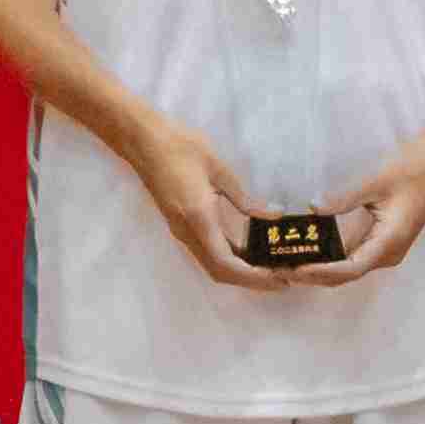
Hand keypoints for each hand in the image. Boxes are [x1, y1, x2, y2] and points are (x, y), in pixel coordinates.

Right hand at [121, 116, 286, 292]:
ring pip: (211, 266)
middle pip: (218, 272)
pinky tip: (248, 254)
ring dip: (239, 274)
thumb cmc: (181, 147)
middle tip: (280, 280)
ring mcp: (181, 231)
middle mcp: (187, 231)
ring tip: (268, 270)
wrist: (144, 141)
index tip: (276, 278)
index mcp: (198, 217)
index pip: (225, 261)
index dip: (251, 276)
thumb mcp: (219, 169)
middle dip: (249, 282)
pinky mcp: (181, 226)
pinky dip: (229, 262)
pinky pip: (207, 253)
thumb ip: (245, 198)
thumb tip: (273, 215)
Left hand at [292, 131, 424, 286]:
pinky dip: (330, 258)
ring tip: (287, 263)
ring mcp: (385, 250)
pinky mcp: (380, 242)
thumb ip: (344, 198)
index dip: (321, 272)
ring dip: (319, 269)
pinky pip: (352, 257)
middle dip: (313, 275)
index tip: (295, 269)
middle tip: (280, 268)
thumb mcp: (376, 182)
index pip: (350, 269)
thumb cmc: (411, 171)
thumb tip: (313, 207)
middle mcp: (387, 254)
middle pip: (345, 275)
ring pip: (347, 269)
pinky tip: (308, 250)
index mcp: (389, 243)